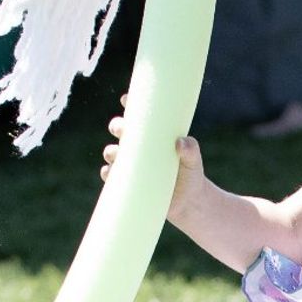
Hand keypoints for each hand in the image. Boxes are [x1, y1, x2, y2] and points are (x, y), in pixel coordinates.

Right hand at [101, 95, 205, 224]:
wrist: (188, 202)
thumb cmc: (191, 175)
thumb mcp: (193, 161)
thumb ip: (191, 149)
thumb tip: (181, 142)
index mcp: (152, 134)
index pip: (137, 114)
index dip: (129, 104)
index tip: (126, 99)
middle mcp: (137, 146)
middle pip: (119, 129)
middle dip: (117, 127)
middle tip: (123, 131)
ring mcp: (130, 163)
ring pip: (111, 152)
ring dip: (111, 152)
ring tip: (118, 155)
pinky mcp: (126, 181)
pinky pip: (110, 175)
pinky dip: (108, 173)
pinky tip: (112, 172)